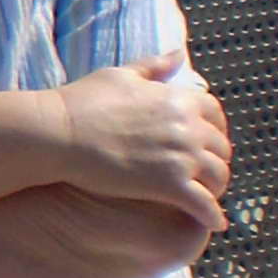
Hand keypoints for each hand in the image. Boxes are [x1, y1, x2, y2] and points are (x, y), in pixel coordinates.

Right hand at [55, 53, 230, 231]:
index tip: (203, 140)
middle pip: (221, 147)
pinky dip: (212, 216)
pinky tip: (213, 223)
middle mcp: (188, 127)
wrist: (57, 132)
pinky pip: (204, 205)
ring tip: (206, 197)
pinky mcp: (170, 185)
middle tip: (202, 172)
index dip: (213, 128)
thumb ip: (154, 66)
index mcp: (178, 99)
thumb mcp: (120, 75)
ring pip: (218, 176)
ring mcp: (182, 156)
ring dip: (215, 187)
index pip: (215, 113)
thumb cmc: (81, 102)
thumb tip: (180, 54)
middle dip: (215, 159)